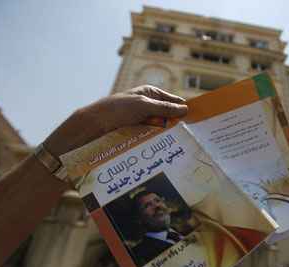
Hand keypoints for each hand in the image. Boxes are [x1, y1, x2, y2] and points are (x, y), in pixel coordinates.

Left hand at [44, 85, 187, 156]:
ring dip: (167, 136)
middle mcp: (146, 107)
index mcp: (149, 94)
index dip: (184, 109)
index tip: (197, 121)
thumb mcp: (143, 105)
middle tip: (192, 138)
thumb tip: (186, 109)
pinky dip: (157, 143)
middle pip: (168, 117)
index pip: (173, 100)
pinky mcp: (135, 135)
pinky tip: (164, 150)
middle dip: (177, 125)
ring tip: (180, 146)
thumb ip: (165, 107)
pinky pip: (151, 139)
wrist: (91, 126)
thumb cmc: (116, 110)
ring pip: (160, 130)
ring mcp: (141, 121)